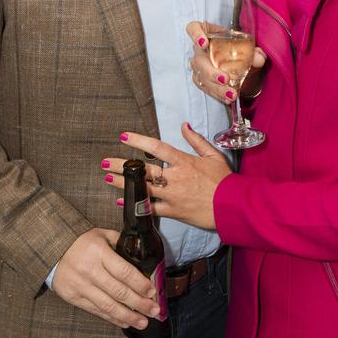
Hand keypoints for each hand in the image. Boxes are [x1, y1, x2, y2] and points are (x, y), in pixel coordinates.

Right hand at [51, 227, 160, 329]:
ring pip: (108, 305)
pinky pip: (96, 310)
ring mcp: (81, 286)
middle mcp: (90, 271)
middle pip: (119, 292)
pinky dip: (112, 318)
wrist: (50, 249)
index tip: (153, 292)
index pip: (124, 272)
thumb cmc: (80, 241)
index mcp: (98, 252)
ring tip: (143, 323)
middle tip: (154, 311)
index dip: (140, 284)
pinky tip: (124, 322)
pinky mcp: (73, 298)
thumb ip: (120, 242)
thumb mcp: (101, 234)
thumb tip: (140, 253)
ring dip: (128, 316)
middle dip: (139, 304)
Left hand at [102, 125, 231, 229]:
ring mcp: (172, 196)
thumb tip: (184, 125)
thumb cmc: (224, 181)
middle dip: (122, 166)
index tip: (124, 137)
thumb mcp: (213, 155)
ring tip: (107, 179)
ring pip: (142, 189)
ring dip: (123, 184)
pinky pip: (150, 208)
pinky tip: (123, 201)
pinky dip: (135, 204)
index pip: (157, 148)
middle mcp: (175, 178)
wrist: (232, 207)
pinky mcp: (173, 211)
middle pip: (143, 170)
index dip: (139, 141)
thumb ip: (196, 140)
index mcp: (184, 162)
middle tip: (105, 162)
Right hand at [186, 21, 266, 103]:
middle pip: (198, 60)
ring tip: (231, 94)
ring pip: (201, 77)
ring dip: (216, 88)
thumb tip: (259, 58)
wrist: (239, 60)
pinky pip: (206, 88)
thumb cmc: (238, 47)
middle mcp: (199, 49)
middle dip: (210, 72)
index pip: (193, 28)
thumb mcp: (247, 47)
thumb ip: (253, 51)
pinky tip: (228, 98)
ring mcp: (199, 66)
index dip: (195, 35)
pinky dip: (218, 94)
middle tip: (225, 79)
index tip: (204, 43)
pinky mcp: (201, 79)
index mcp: (207, 33)